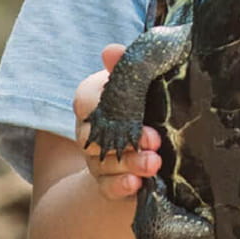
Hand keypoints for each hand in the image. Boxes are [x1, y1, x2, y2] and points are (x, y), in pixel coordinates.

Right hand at [74, 44, 161, 200]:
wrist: (154, 140)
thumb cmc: (147, 99)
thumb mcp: (142, 79)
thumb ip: (128, 65)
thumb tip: (111, 51)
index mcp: (96, 100)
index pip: (85, 99)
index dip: (103, 106)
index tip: (133, 110)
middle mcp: (92, 130)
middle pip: (92, 136)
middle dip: (122, 140)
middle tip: (154, 142)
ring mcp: (98, 158)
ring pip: (102, 163)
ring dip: (129, 164)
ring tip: (154, 163)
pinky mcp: (109, 181)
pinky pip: (106, 187)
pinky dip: (119, 187)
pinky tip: (137, 185)